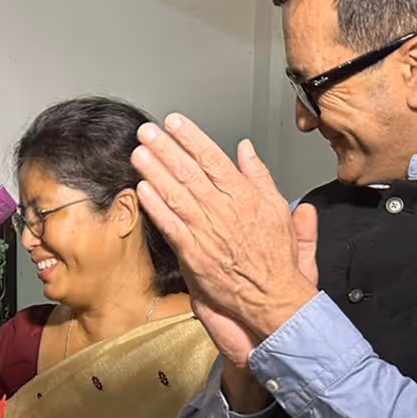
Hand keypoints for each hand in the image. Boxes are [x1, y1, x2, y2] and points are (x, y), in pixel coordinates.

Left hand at [133, 116, 318, 337]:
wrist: (272, 294)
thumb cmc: (276, 255)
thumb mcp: (277, 206)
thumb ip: (258, 174)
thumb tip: (245, 149)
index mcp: (243, 195)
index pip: (212, 158)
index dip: (191, 138)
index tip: (174, 122)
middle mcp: (222, 209)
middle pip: (189, 172)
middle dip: (165, 149)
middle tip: (147, 132)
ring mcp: (206, 231)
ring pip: (176, 195)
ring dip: (155, 172)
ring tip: (139, 154)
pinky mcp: (193, 253)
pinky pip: (170, 225)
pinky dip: (155, 207)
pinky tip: (142, 190)